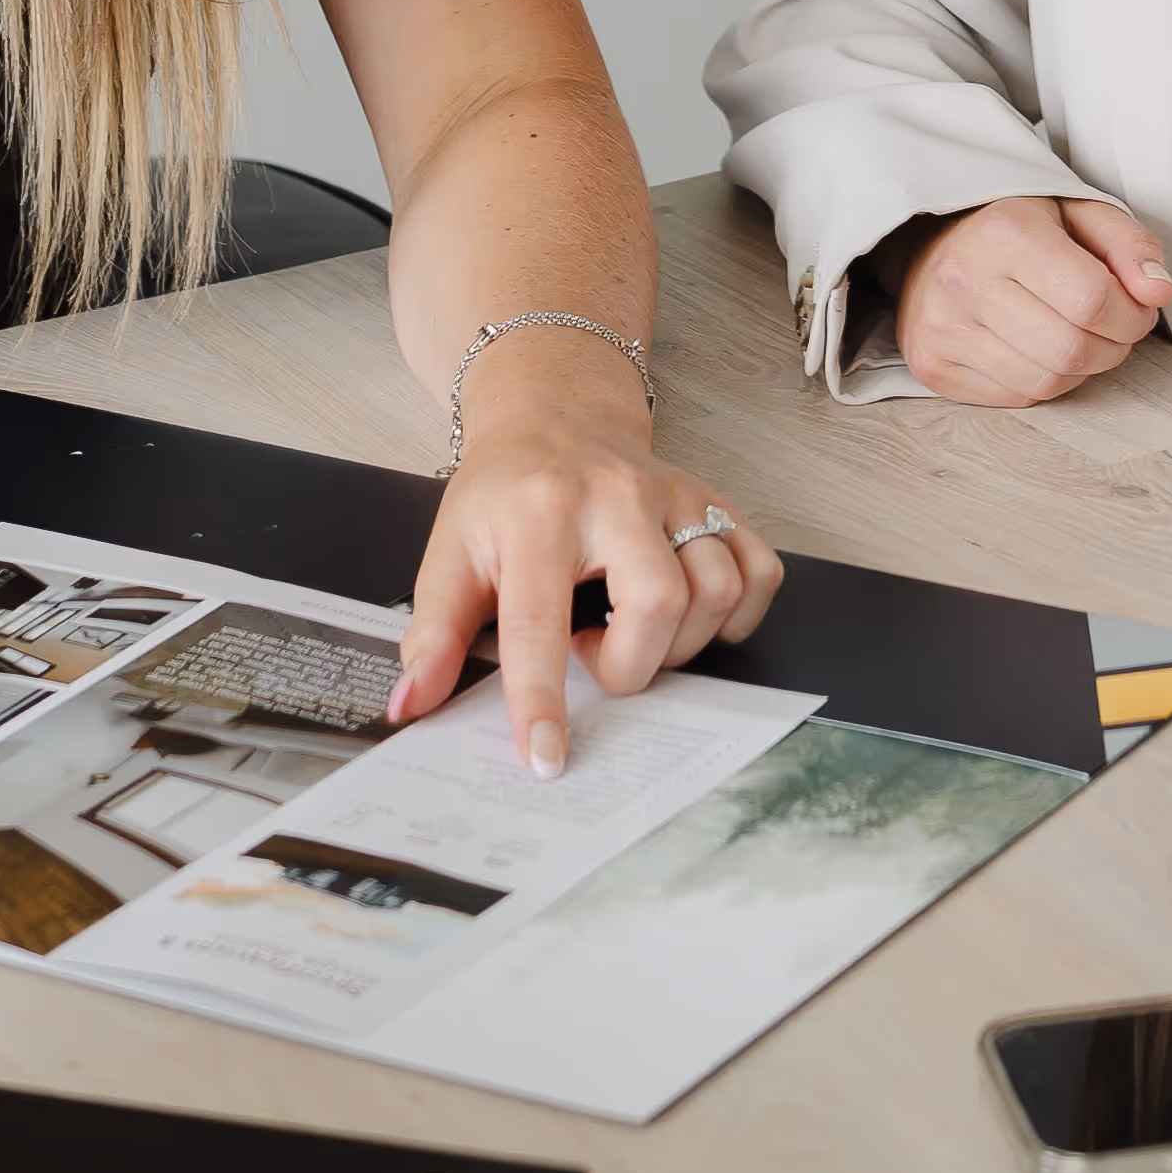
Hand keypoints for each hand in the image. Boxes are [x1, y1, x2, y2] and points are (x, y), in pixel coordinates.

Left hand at [391, 325, 780, 776]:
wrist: (555, 414)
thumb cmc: (502, 493)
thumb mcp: (449, 553)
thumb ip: (432, 634)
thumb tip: (411, 705)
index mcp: (539, 513)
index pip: (540, 619)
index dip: (542, 699)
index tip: (546, 758)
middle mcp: (618, 497)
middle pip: (659, 604)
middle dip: (629, 665)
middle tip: (591, 653)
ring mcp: (677, 496)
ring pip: (718, 590)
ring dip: (680, 643)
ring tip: (631, 631)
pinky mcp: (716, 501)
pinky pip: (760, 570)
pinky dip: (736, 613)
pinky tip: (690, 617)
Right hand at [892, 194, 1170, 404]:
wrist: (930, 240)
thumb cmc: (1014, 226)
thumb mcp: (1079, 212)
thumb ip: (1129, 244)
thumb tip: (1158, 291)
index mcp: (1006, 232)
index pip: (1094, 300)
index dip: (1132, 314)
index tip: (1136, 307)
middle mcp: (965, 280)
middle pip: (1072, 349)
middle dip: (1112, 346)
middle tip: (1111, 325)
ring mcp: (942, 328)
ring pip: (1046, 382)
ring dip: (1081, 368)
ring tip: (1075, 334)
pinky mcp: (932, 364)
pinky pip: (1016, 397)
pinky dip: (1042, 381)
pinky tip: (1037, 348)